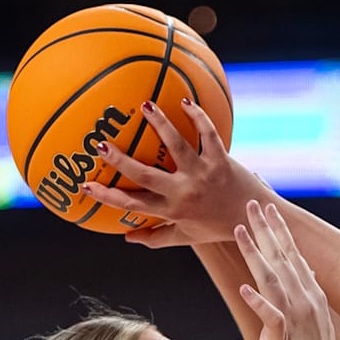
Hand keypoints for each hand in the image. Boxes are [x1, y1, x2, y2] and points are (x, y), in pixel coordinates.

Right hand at [81, 98, 268, 245]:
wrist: (254, 219)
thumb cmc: (217, 227)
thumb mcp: (187, 236)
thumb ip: (157, 237)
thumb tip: (127, 238)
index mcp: (173, 211)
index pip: (134, 205)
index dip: (108, 197)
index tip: (84, 186)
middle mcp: (185, 194)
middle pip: (147, 176)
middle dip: (121, 161)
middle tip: (100, 145)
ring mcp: (203, 176)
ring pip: (177, 147)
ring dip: (160, 125)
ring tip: (144, 106)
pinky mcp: (221, 161)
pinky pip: (208, 135)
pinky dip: (198, 117)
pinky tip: (185, 101)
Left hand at [235, 199, 339, 339]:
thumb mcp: (318, 323)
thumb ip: (310, 296)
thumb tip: (308, 272)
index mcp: (311, 297)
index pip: (293, 256)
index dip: (279, 231)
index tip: (268, 208)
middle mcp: (305, 301)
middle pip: (282, 259)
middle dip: (266, 229)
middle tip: (252, 202)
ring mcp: (296, 319)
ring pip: (273, 279)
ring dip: (256, 252)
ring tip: (240, 230)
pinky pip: (271, 317)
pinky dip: (259, 302)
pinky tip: (244, 288)